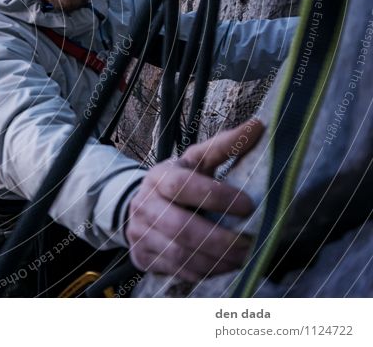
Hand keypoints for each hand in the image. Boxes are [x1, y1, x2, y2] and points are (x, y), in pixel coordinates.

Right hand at [125, 118, 264, 281]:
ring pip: (180, 254)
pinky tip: (224, 265)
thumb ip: (224, 146)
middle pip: (181, 228)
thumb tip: (258, 126)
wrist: (139, 206)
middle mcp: (145, 205)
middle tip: (250, 243)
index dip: (217, 197)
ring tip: (244, 257)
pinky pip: (177, 271)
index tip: (248, 206)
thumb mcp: (196, 162)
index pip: (183, 186)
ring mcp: (140, 233)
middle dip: (221, 240)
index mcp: (160, 177)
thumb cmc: (178, 182)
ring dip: (217, 260)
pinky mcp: (143, 257)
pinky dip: (205, 271)